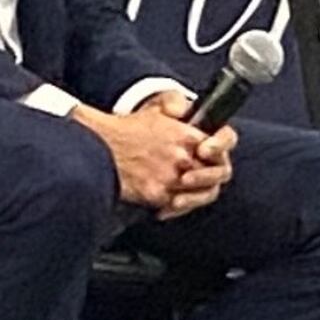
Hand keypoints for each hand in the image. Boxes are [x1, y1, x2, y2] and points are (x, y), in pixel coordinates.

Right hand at [78, 100, 224, 216]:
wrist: (97, 147)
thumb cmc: (125, 130)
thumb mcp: (156, 111)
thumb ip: (179, 110)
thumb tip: (189, 113)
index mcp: (187, 134)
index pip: (222, 146)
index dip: (218, 154)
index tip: (210, 157)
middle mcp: (183, 156)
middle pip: (211, 174)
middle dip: (202, 178)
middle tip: (189, 180)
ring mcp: (171, 177)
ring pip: (194, 192)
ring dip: (187, 195)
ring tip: (175, 195)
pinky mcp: (157, 194)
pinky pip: (174, 206)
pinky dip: (170, 209)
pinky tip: (161, 207)